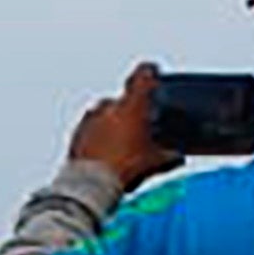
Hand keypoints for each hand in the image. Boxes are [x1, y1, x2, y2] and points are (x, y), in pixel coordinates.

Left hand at [68, 65, 179, 196]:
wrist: (91, 183)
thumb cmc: (122, 167)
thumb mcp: (154, 163)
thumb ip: (168, 157)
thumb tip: (176, 157)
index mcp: (131, 105)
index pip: (142, 76)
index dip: (149, 72)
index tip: (151, 71)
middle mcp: (108, 107)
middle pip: (122, 99)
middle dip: (130, 109)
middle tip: (138, 124)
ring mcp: (90, 119)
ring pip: (104, 113)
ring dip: (112, 122)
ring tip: (121, 140)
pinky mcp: (76, 135)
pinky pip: (89, 129)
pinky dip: (97, 135)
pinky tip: (105, 150)